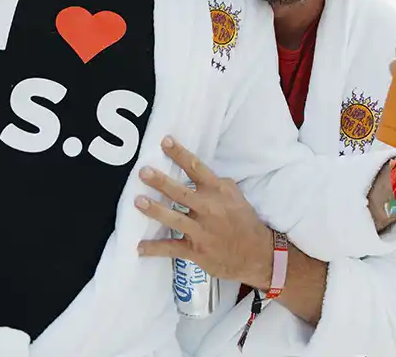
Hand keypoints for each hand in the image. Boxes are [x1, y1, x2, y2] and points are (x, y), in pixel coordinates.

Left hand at [135, 137, 273, 289]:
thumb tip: (196, 171)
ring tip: (138, 201)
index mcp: (218, 191)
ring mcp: (201, 231)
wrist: (257, 254)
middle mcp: (209, 209)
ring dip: (155, 210)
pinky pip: (172, 248)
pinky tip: (139, 247)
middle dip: (161, 182)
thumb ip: (216, 183)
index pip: (197, 168)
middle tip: (143, 172)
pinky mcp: (196, 251)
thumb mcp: (235, 195)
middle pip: (181, 192)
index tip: (165, 141)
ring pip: (174, 219)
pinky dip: (155, 248)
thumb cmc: (244, 221)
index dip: (180, 154)